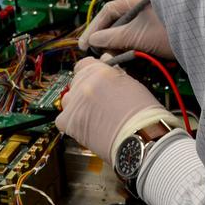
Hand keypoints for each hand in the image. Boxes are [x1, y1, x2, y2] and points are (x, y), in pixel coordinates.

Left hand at [55, 58, 174, 165]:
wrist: (140, 140)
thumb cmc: (142, 116)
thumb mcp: (132, 84)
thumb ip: (114, 74)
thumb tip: (106, 64)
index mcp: (100, 72)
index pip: (84, 64)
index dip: (90, 71)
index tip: (94, 78)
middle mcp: (84, 85)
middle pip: (75, 81)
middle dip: (85, 89)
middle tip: (98, 100)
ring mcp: (75, 104)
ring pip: (68, 99)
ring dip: (77, 104)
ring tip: (93, 114)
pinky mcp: (69, 123)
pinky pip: (62, 118)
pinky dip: (71, 122)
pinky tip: (85, 125)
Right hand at [79, 0, 173, 58]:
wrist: (203, 38)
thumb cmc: (171, 28)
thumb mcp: (136, 34)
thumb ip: (113, 37)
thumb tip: (94, 40)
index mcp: (135, 3)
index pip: (107, 12)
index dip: (94, 28)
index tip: (84, 45)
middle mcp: (143, 11)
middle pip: (118, 26)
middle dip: (108, 42)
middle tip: (103, 58)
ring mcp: (153, 24)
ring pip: (129, 37)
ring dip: (121, 51)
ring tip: (117, 62)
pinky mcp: (162, 37)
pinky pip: (142, 45)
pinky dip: (135, 54)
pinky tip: (132, 63)